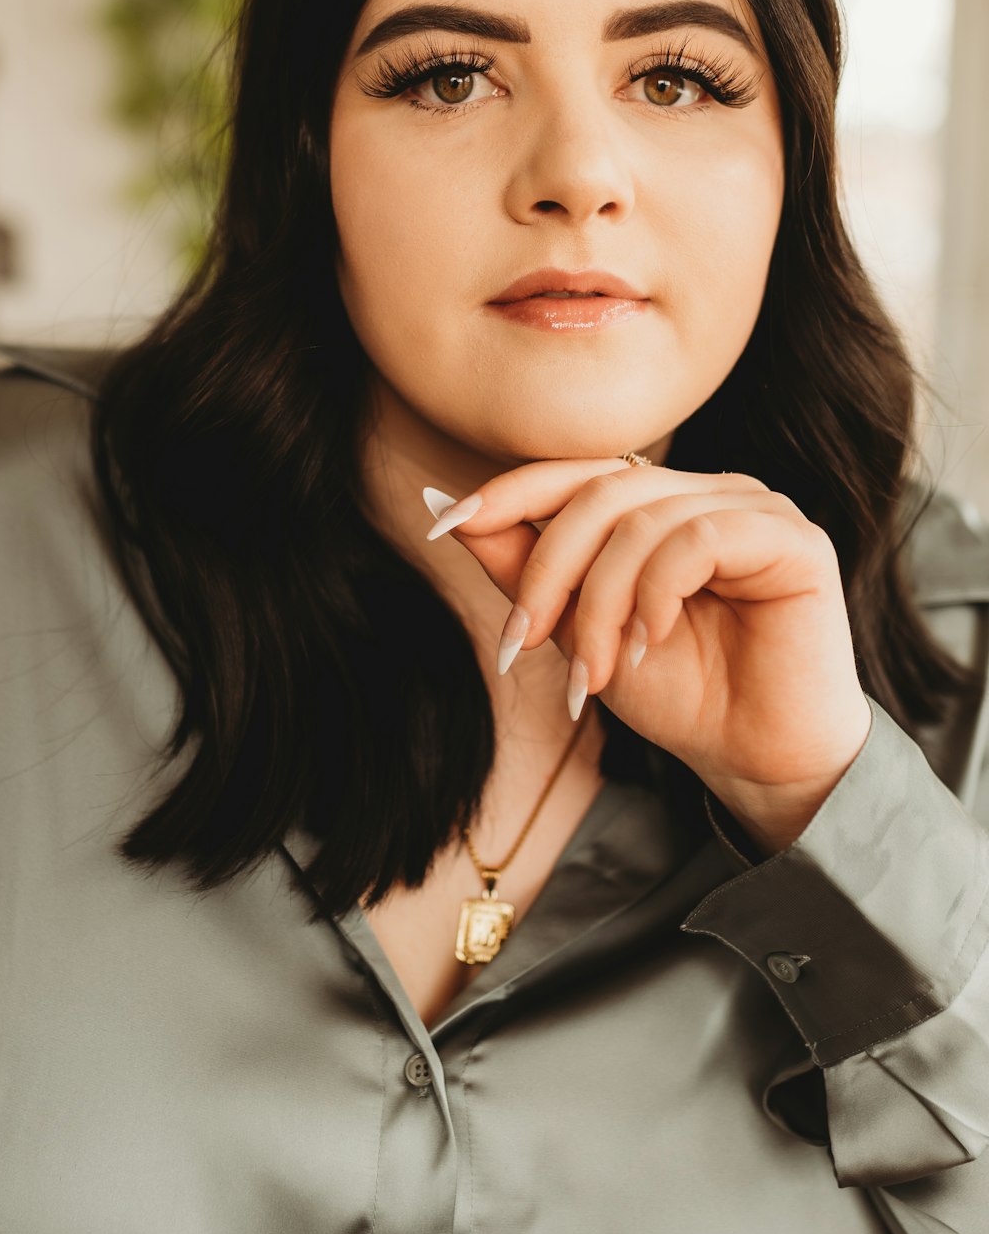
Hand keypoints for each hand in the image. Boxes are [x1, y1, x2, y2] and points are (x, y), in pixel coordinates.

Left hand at [423, 459, 872, 852]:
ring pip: (641, 521)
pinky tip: (652, 644)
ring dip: (600, 604)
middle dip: (547, 571)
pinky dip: (656, 594)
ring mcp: (753, 507)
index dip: (506, 492)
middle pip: (598, 493)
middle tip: (525, 643)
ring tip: (599, 670)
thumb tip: (443, 504)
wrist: (755, 760)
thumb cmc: (679, 693)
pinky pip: (697, 538)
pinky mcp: (791, 539)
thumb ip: (521, 566)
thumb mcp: (577, 628)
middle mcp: (706, 490)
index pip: (574, 472)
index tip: (442, 527)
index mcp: (659, 501)